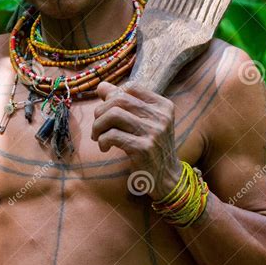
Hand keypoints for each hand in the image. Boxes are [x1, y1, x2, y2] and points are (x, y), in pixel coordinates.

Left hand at [91, 81, 182, 199]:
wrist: (167, 178)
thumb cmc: (151, 147)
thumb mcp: (143, 122)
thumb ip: (124, 103)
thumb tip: (101, 86)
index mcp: (163, 106)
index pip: (132, 88)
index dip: (114, 96)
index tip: (107, 111)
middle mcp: (161, 116)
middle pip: (120, 100)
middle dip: (101, 111)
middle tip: (98, 126)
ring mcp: (154, 132)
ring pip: (114, 114)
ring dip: (98, 126)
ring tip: (98, 136)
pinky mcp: (144, 149)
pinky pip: (112, 135)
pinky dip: (102, 140)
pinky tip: (104, 147)